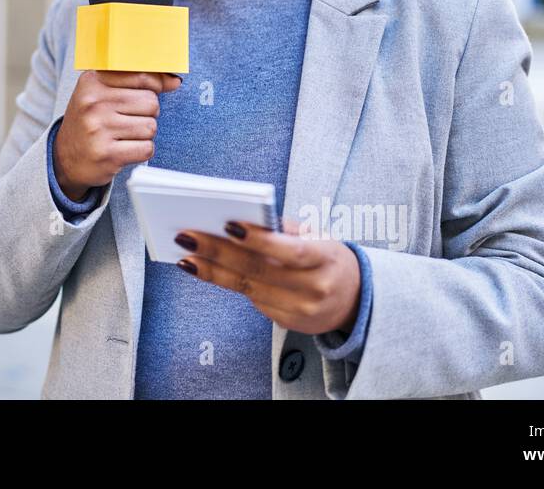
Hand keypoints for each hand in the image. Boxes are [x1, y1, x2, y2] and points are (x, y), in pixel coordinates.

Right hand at [53, 70, 181, 201]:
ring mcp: (98, 129)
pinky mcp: (106, 154)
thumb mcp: (102, 93)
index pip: (142, 76)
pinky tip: (125, 149)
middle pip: (151, 102)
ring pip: (150, 126)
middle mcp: (93, 103)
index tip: (153, 92)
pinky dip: (142, 150)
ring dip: (144, 133)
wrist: (64, 158)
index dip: (155, 85)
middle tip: (129, 119)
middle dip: (148, 112)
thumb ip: (136, 82)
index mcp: (92, 81)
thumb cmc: (90, 121)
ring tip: (125, 135)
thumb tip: (174, 81)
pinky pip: (146, 148)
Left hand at [173, 216, 361, 335]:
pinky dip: (228, 283)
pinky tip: (205, 270)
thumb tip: (240, 219)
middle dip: (218, 253)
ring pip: (249, 289)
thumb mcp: (319, 236)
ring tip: (186, 255)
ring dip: (213, 271)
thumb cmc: (330, 258)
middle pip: (260, 271)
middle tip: (187, 237)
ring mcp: (301, 311)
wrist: (356, 300)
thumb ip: (284, 229)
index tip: (228, 225)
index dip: (260, 240)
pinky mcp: (287, 322)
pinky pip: (253, 300)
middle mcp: (314, 289)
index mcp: (327, 259)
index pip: (291, 251)